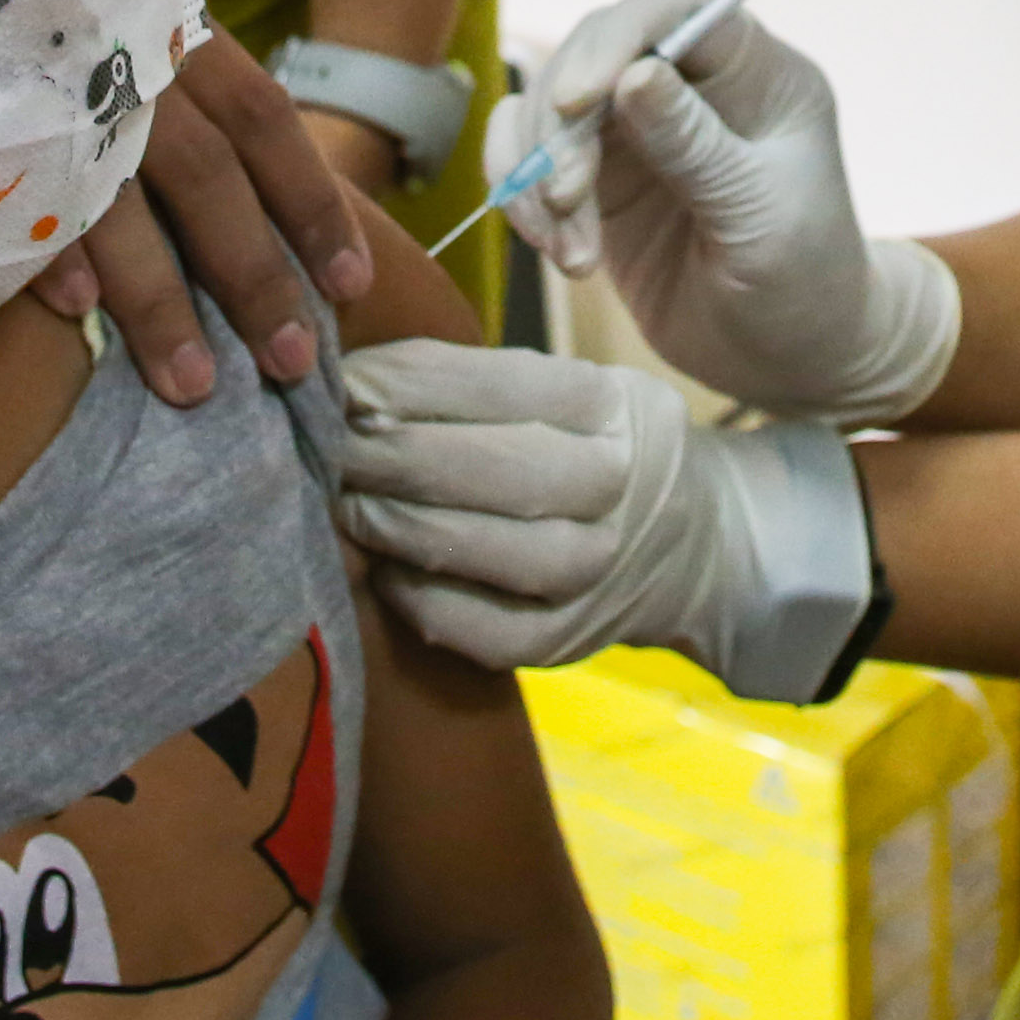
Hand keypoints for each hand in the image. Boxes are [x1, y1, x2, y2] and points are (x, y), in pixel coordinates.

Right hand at [30, 29, 376, 401]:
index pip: (265, 120)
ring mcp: (49, 86)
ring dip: (160, 303)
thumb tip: (244, 151)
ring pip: (120, 204)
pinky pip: (14, 193)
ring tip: (193, 387)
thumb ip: (175, 52)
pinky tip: (78, 315)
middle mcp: (123, 56)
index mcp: (171, 23)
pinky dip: (49, 253)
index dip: (312, 204)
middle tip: (294, 364)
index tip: (352, 284)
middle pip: (209, 178)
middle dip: (254, 276)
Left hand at [337, 340, 876, 702]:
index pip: (504, 383)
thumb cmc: (597, 450)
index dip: (412, 381)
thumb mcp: (574, 393)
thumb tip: (356, 380)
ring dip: (399, 525)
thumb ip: (482, 386)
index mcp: (618, 407)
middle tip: (326, 442)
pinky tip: (384, 573)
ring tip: (341, 502)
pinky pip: (484, 630)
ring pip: (491, 551)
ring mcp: (600, 571)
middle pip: (496, 468)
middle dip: (394, 453)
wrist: (693, 545)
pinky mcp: (570, 640)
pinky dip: (424, 601)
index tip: (343, 379)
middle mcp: (621, 487)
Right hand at [486, 0, 961, 426]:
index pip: (674, 8)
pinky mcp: (598, 180)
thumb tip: (633, 75)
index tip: (580, 101)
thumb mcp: (761, 215)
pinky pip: (530, 159)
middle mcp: (690, 86)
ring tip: (572, 252)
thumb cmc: (806, 282)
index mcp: (755, 71)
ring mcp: (638, 131)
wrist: (790, 362)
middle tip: (567, 198)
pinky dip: (525, 200)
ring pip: (550, 106)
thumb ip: (695, 146)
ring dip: (539, 174)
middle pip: (594, 51)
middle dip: (564, 124)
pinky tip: (561, 255)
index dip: (618, 37)